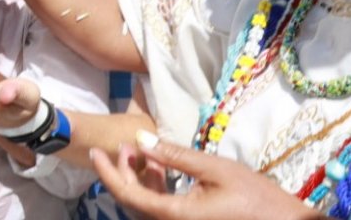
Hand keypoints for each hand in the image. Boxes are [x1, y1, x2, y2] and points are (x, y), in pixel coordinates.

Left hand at [91, 136, 318, 219]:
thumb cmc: (255, 197)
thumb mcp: (215, 168)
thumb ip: (176, 155)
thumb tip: (142, 138)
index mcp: (175, 215)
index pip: (128, 195)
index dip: (108, 173)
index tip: (95, 153)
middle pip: (133, 202)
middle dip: (122, 173)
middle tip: (123, 145)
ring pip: (146, 206)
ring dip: (139, 179)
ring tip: (139, 150)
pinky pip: (161, 209)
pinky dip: (155, 188)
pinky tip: (159, 166)